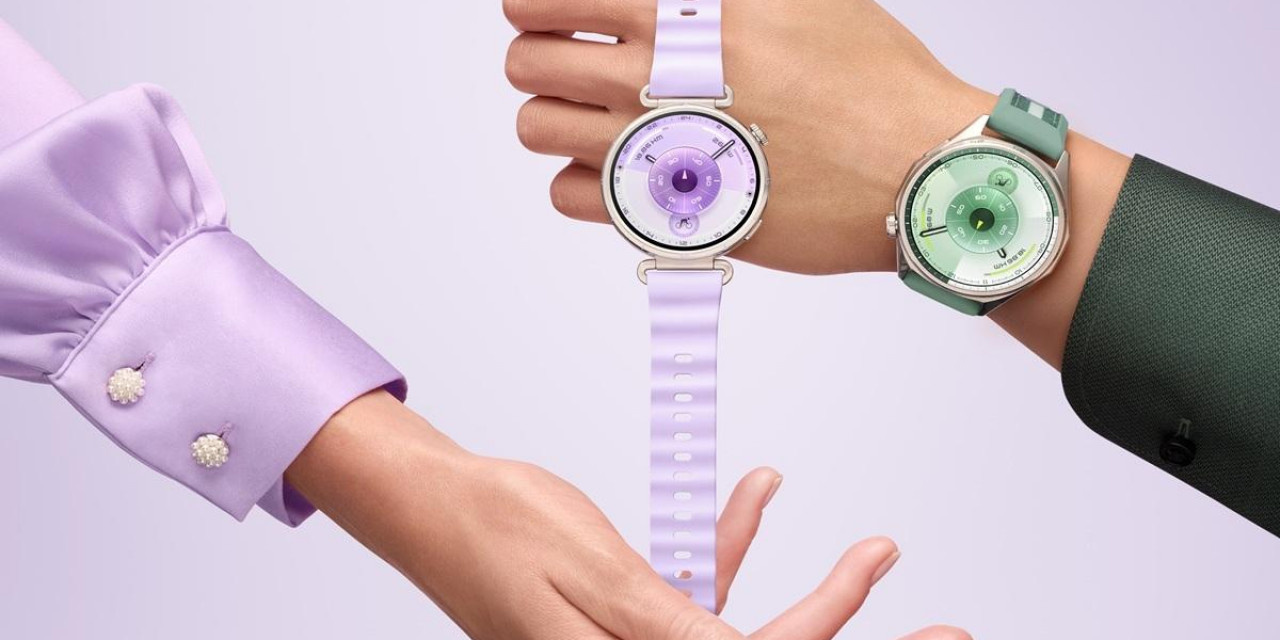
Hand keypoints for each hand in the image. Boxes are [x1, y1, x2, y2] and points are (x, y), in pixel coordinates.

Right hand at [288, 391, 970, 639]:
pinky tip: (757, 498)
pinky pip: (697, 596)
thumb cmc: (494, 529)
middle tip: (931, 618)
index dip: (834, 638)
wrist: (431, 502)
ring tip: (873, 554)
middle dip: (842, 627)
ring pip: (740, 631)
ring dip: (806, 590)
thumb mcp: (596, 574)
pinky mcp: (626, 620)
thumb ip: (679, 626)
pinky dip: (732, 550)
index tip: (908, 611)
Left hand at [504, 0, 990, 274]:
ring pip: (538, 129)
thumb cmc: (878, 82)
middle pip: (530, 62)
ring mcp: (659, 151)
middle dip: (533, 55)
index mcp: (688, 14)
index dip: (535, 3)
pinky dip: (580, 184)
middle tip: (557, 62)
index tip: (535, 10)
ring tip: (585, 119)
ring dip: (550, 119)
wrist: (921, 169)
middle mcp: (661, 79)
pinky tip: (615, 173)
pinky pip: (571, 198)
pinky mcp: (672, 216)